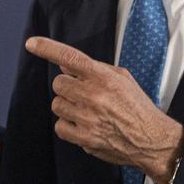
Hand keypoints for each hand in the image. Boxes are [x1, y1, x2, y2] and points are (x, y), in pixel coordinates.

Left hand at [25, 36, 183, 183]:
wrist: (152, 140)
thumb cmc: (137, 106)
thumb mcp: (122, 78)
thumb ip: (94, 69)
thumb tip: (64, 66)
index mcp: (103, 77)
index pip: (69, 57)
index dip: (47, 48)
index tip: (31, 43)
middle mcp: (93, 95)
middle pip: (58, 84)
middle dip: (68, 88)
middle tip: (84, 94)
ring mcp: (87, 117)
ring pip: (57, 105)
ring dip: (67, 106)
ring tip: (87, 111)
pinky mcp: (84, 138)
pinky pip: (60, 126)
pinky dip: (68, 126)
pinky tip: (83, 125)